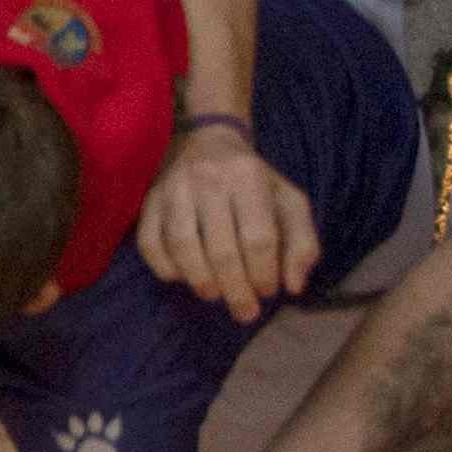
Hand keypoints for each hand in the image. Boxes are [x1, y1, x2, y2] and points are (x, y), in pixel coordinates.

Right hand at [140, 124, 321, 322]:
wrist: (205, 138)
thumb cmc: (254, 179)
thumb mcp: (289, 201)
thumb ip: (302, 243)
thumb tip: (293, 287)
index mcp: (247, 176)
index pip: (258, 237)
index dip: (265, 274)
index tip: (268, 292)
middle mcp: (207, 178)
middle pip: (221, 249)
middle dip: (236, 290)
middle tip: (244, 312)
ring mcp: (172, 188)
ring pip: (182, 246)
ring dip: (200, 281)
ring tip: (214, 296)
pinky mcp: (148, 199)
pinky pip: (149, 242)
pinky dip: (164, 267)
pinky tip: (182, 277)